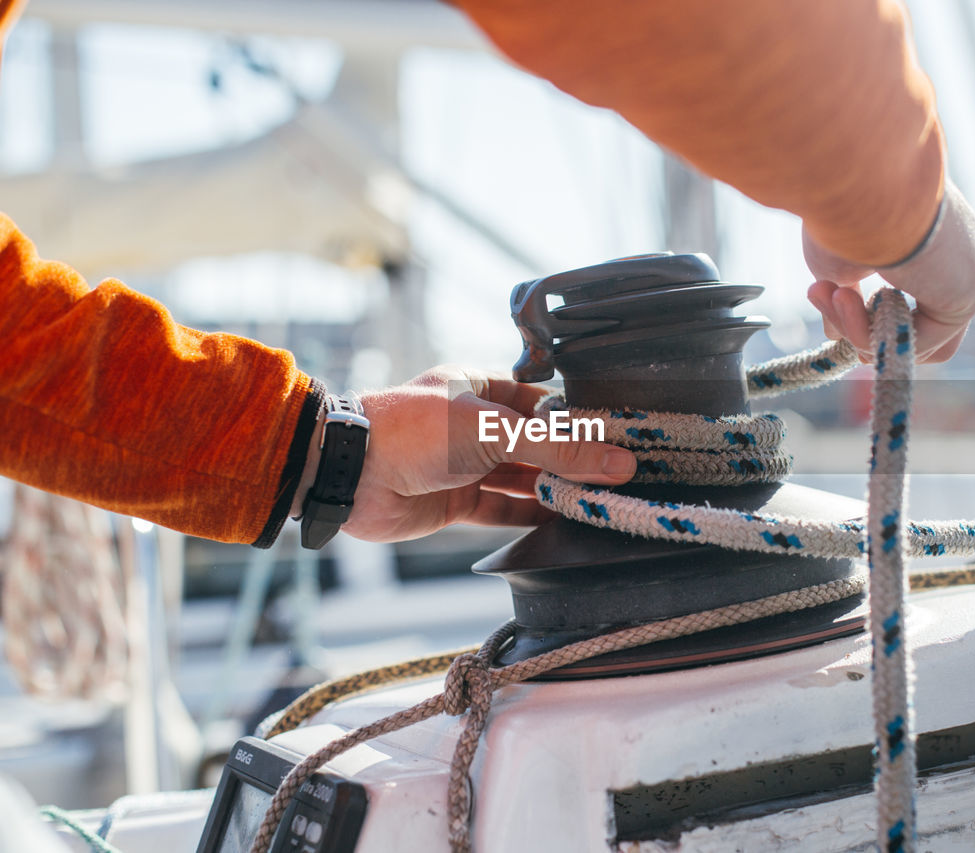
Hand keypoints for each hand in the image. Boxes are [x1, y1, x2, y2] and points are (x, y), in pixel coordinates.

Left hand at [308, 366, 636, 542]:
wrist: (349, 473)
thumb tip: (617, 461)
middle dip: (575, 461)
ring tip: (599, 501)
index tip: (622, 440)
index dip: (583, 422)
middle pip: (538, 444)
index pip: (547, 404)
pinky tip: (562, 523)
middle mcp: (477, 424)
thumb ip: (558, 449)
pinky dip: (530, 517)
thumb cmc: (414, 430)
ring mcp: (467, 464)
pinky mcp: (457, 501)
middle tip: (621, 477)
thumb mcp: (495, 430)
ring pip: (523, 478)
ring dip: (556, 490)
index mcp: (483, 387)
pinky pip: (503, 510)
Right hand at [804, 179, 974, 363]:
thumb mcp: (840, 257)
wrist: (860, 179)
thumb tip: (832, 334)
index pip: (921, 292)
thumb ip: (846, 296)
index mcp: (946, 232)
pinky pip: (920, 341)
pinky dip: (875, 333)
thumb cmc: (844, 205)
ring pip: (918, 335)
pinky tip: (845, 300)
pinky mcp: (974, 293)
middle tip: (828, 301)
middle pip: (923, 324)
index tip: (827, 294)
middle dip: (868, 328)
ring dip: (863, 331)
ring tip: (831, 296)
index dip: (874, 314)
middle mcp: (971, 251)